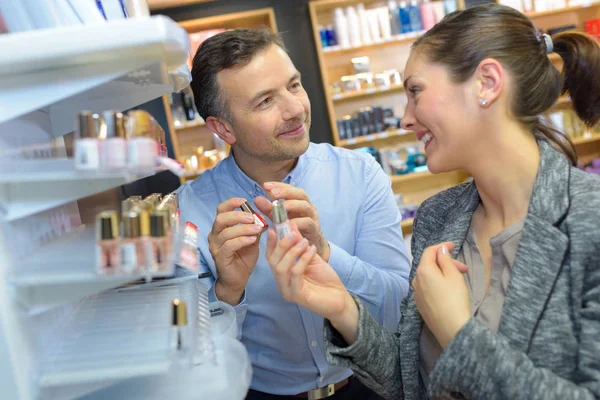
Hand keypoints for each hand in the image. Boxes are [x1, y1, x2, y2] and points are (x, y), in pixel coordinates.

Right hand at [208, 197, 262, 304]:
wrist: (238, 279)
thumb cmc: (243, 258)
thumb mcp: (252, 239)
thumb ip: (254, 227)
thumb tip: (262, 215)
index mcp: (221, 227)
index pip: (221, 210)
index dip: (231, 203)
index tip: (244, 200)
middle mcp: (215, 235)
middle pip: (220, 219)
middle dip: (237, 215)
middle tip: (252, 217)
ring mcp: (215, 246)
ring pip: (226, 232)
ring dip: (243, 228)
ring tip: (257, 229)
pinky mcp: (220, 257)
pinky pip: (229, 245)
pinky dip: (242, 240)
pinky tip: (252, 239)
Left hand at [254, 182, 330, 260]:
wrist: (308, 247)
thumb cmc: (294, 230)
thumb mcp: (279, 219)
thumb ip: (269, 209)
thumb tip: (257, 199)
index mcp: (299, 201)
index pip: (290, 188)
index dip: (279, 185)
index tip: (265, 186)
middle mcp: (307, 206)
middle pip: (300, 193)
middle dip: (286, 192)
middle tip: (273, 193)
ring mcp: (312, 217)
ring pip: (305, 206)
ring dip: (292, 205)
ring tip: (280, 207)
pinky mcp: (314, 228)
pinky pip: (307, 222)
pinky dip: (297, 222)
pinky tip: (287, 224)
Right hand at [266, 223, 358, 343]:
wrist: (339, 298)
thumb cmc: (325, 279)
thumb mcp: (311, 256)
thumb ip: (300, 244)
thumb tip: (291, 226)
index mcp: (283, 274)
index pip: (271, 257)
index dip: (271, 242)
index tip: (275, 228)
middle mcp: (282, 283)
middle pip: (273, 262)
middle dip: (282, 245)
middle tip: (293, 233)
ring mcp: (288, 291)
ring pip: (281, 269)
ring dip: (292, 252)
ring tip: (304, 242)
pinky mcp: (297, 296)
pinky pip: (295, 275)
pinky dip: (302, 260)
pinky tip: (312, 251)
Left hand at [412, 242, 470, 348]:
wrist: (451, 328)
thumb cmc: (455, 299)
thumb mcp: (453, 275)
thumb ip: (445, 259)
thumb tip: (440, 249)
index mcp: (422, 271)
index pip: (429, 252)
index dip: (441, 247)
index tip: (453, 246)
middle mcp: (415, 281)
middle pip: (428, 264)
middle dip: (445, 262)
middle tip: (463, 268)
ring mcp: (416, 294)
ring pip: (428, 276)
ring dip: (442, 273)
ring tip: (458, 278)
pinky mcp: (420, 305)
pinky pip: (427, 287)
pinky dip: (437, 283)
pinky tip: (448, 289)